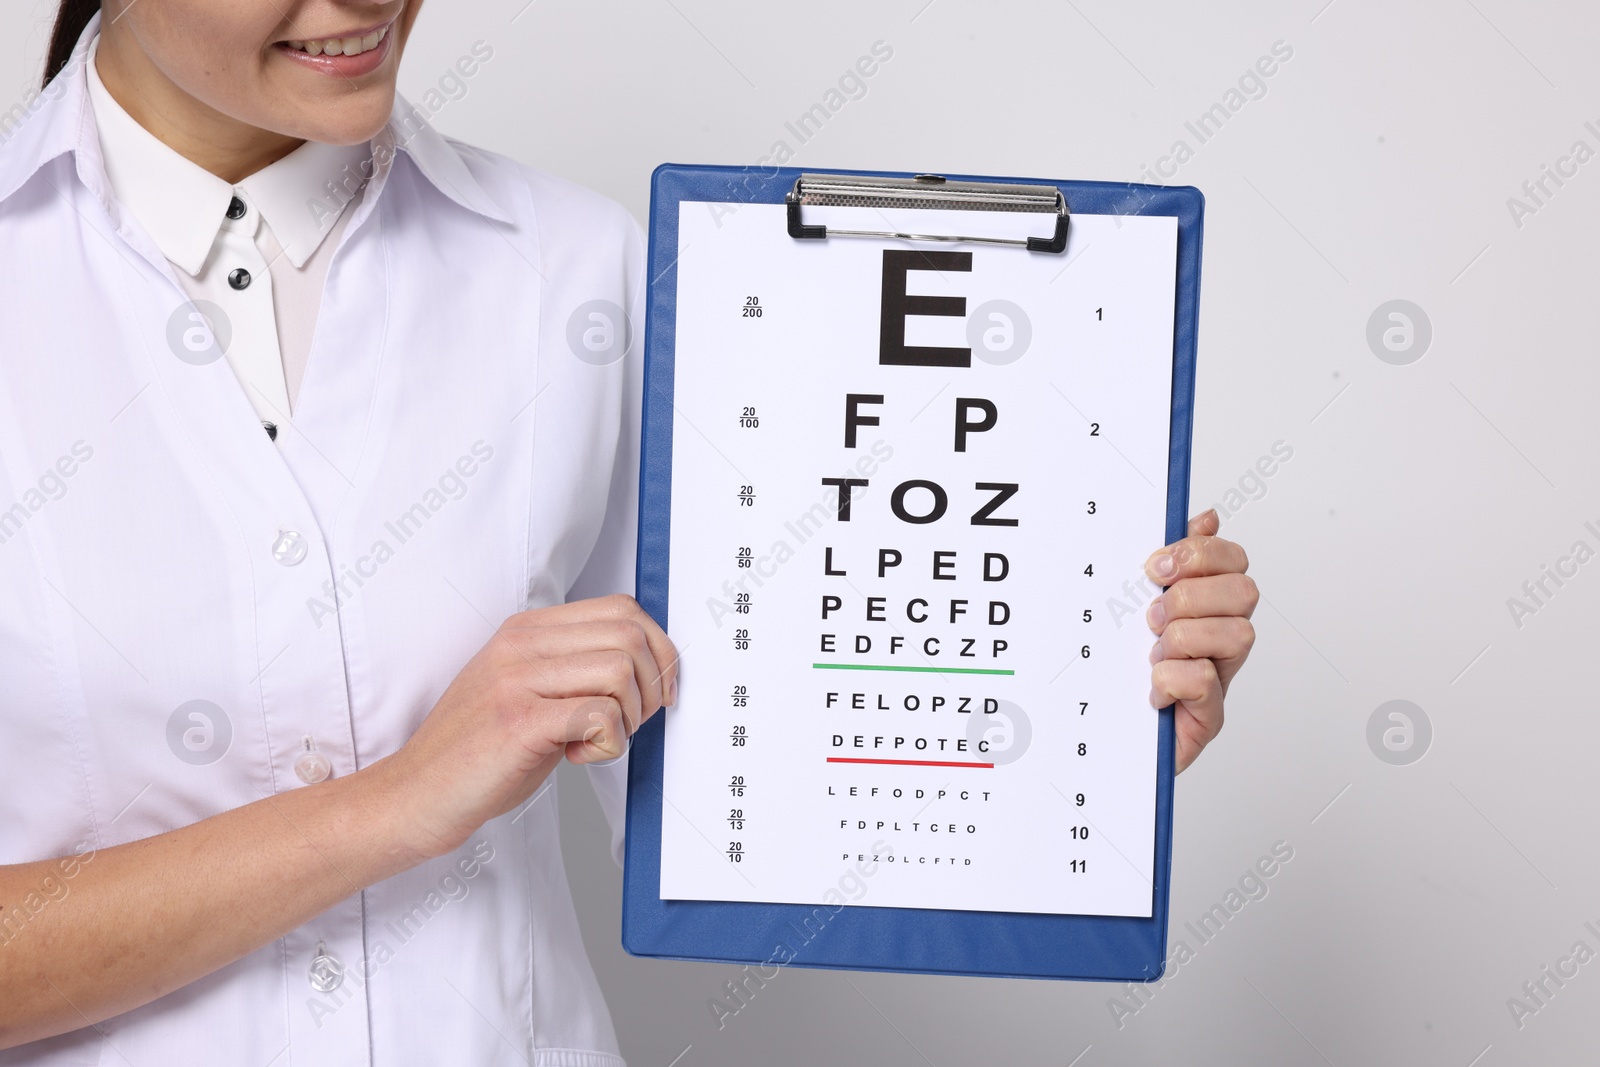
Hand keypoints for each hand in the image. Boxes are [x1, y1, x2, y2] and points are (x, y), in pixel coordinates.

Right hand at [368, 594, 678, 859]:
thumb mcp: (528, 693)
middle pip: (630, 636)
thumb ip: (574, 671)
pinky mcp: (518, 720)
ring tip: (599, 741)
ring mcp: (516, 678)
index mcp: (525, 630)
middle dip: (651, 685)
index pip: (621, 609)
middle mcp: (520, 644)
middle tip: (630, 722)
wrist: (415, 795)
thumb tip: (646, 669)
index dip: (657, 650)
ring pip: (620, 671)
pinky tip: (578, 757)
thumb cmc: (476, 753)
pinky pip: (599, 714)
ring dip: (630, 716)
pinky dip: (609, 744)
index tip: (657, 689)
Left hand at [1143, 510, 1256, 772]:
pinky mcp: (1205, 719)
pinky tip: (1153, 687)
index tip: (1158, 566)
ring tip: (1153, 653)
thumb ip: (1169, 561)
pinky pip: (1205, 683)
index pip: (1233, 560)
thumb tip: (1205, 517)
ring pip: (1238, 635)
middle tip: (1153, 615)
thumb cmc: (1118, 673)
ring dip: (1184, 638)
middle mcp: (1219, 641)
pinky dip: (1172, 678)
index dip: (1201, 554)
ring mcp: (1218, 679)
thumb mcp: (1130, 605)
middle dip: (1193, 596)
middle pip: (1245, 592)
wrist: (1099, 741)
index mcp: (1205, 607)